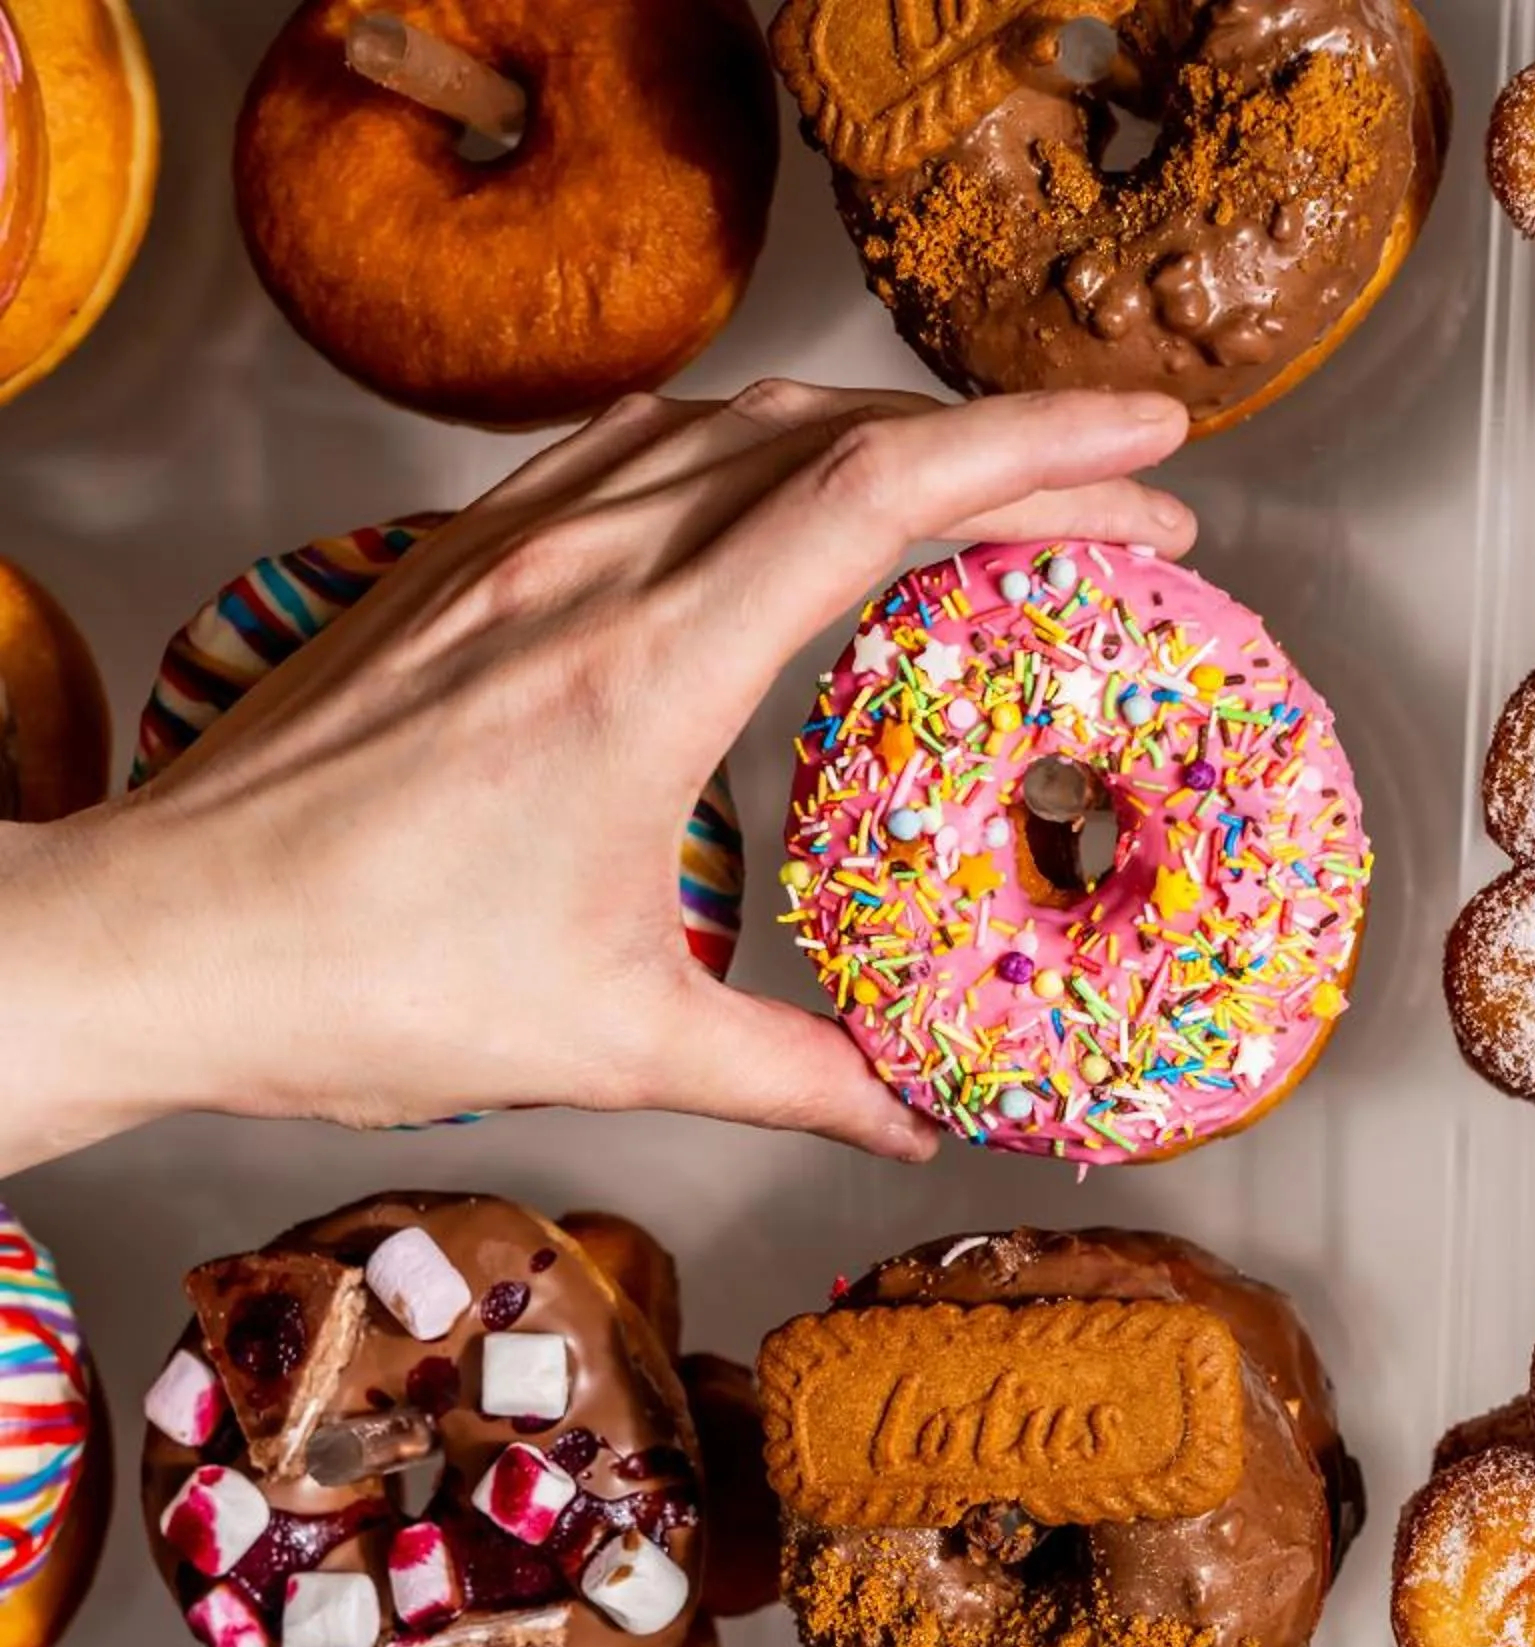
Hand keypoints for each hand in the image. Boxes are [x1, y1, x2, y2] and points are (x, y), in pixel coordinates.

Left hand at [2, 382, 1194, 1175]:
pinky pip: (632, 449)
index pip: (874, 500)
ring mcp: (508, 548)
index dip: (1034, 459)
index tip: (1151, 459)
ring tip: (978, 481)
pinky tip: (772, 487)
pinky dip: (745, 445)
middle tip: (1119, 488)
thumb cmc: (367, 987)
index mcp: (640, 676)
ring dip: (875, 429)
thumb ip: (786, 1071)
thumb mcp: (612, 1044)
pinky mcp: (454, 561)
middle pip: (830, 435)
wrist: (169, 937)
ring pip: (731, 424)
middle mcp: (580, 572)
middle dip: (1001, 445)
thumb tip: (915, 1121)